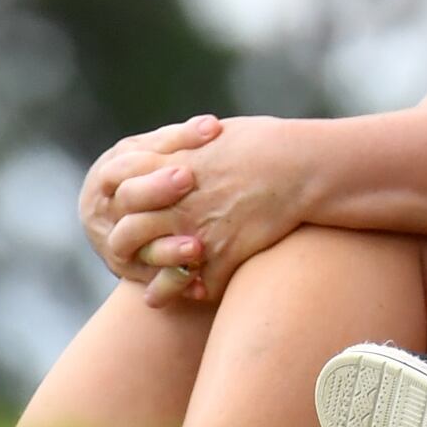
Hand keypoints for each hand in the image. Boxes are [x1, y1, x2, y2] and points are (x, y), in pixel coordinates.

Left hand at [90, 116, 320, 308]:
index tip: (126, 207)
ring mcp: (199, 233)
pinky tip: (197, 292)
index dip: (119, 200)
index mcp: (173, 170)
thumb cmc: (269, 142)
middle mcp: (178, 205)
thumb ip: (182, 145)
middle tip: (135, 249)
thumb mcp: (217, 134)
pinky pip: (196, 288)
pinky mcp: (223, 257)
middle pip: (126, 233)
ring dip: (153, 275)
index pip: (120, 189)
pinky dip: (195, 293)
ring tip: (156, 283)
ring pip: (155, 265)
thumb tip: (165, 148)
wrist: (306, 166)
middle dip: (125, 243)